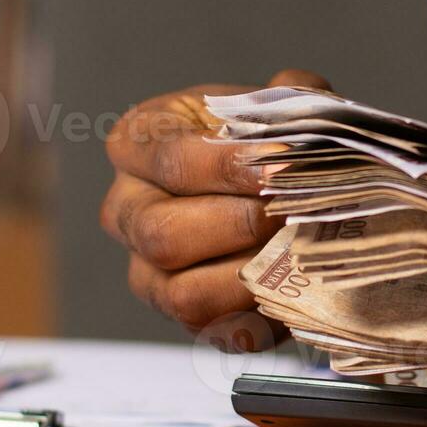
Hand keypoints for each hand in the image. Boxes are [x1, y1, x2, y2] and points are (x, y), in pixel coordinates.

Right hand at [101, 70, 331, 346]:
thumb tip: (300, 95)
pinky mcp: (181, 315)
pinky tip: (289, 297)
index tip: (281, 166)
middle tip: (290, 213)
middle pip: (161, 233)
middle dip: (236, 225)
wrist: (278, 192)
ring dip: (246, 276)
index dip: (227, 166)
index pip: (169, 160)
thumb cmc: (263, 143)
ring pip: (178, 292)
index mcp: (137, 144)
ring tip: (294, 253)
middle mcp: (126, 209)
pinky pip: (208, 331)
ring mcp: (146, 270)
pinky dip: (253, 320)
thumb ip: (291, 97)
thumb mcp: (274, 106)